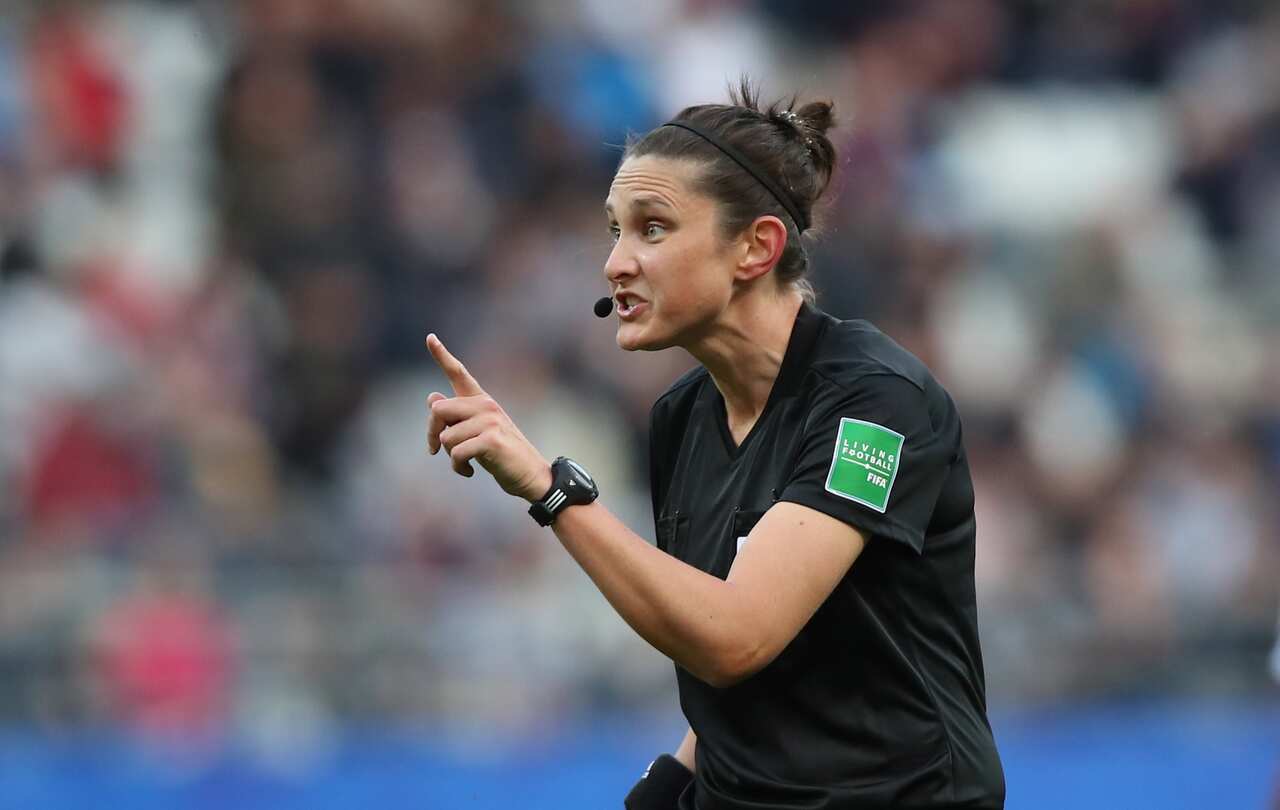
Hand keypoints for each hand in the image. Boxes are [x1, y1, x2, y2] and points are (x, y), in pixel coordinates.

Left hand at [425, 333, 552, 501]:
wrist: (530, 474)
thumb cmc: (501, 454)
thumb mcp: (476, 433)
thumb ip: (455, 417)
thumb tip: (431, 398)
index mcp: (481, 401)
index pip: (458, 373)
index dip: (442, 355)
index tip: (430, 337)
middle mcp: (486, 405)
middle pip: (438, 411)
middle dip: (432, 433)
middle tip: (435, 450)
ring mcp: (490, 421)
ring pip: (446, 437)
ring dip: (450, 456)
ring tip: (465, 462)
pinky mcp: (491, 439)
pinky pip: (457, 452)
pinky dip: (458, 467)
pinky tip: (469, 472)